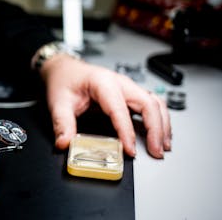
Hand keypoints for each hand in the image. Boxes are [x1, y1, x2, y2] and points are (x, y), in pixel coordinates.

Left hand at [40, 54, 171, 158]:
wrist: (65, 70)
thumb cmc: (64, 81)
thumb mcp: (58, 102)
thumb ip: (62, 124)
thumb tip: (65, 143)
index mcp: (102, 82)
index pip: (119, 109)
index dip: (127, 131)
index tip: (130, 150)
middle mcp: (119, 83)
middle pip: (147, 103)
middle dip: (156, 128)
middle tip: (155, 151)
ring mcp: (127, 88)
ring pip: (155, 103)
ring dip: (163, 124)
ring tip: (163, 146)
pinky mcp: (129, 94)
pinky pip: (152, 104)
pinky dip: (160, 119)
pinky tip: (160, 134)